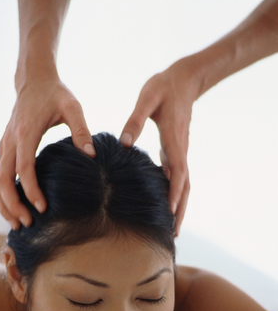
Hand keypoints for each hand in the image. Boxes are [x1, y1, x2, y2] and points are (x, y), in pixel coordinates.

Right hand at [0, 76, 94, 229]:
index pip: (23, 167)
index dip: (30, 190)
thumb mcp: (73, 107)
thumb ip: (81, 130)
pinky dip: (1, 195)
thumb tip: (91, 155)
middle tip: (26, 224)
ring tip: (17, 223)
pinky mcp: (4, 149)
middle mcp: (10, 140)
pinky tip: (13, 208)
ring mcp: (3, 145)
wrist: (33, 80)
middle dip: (12, 204)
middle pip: (1, 179)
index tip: (42, 207)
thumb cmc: (56, 94)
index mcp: (26, 132)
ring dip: (3, 203)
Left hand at [120, 58, 199, 235]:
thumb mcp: (147, 98)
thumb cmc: (164, 87)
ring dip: (181, 205)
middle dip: (181, 209)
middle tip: (175, 232)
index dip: (176, 193)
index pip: (178, 171)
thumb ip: (135, 120)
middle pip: (185, 185)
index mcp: (174, 139)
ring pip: (185, 183)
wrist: (185, 79)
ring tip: (174, 226)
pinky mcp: (176, 150)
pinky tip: (168, 204)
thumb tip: (124, 144)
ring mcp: (181, 151)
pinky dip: (177, 193)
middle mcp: (181, 149)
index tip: (172, 212)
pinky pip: (179, 177)